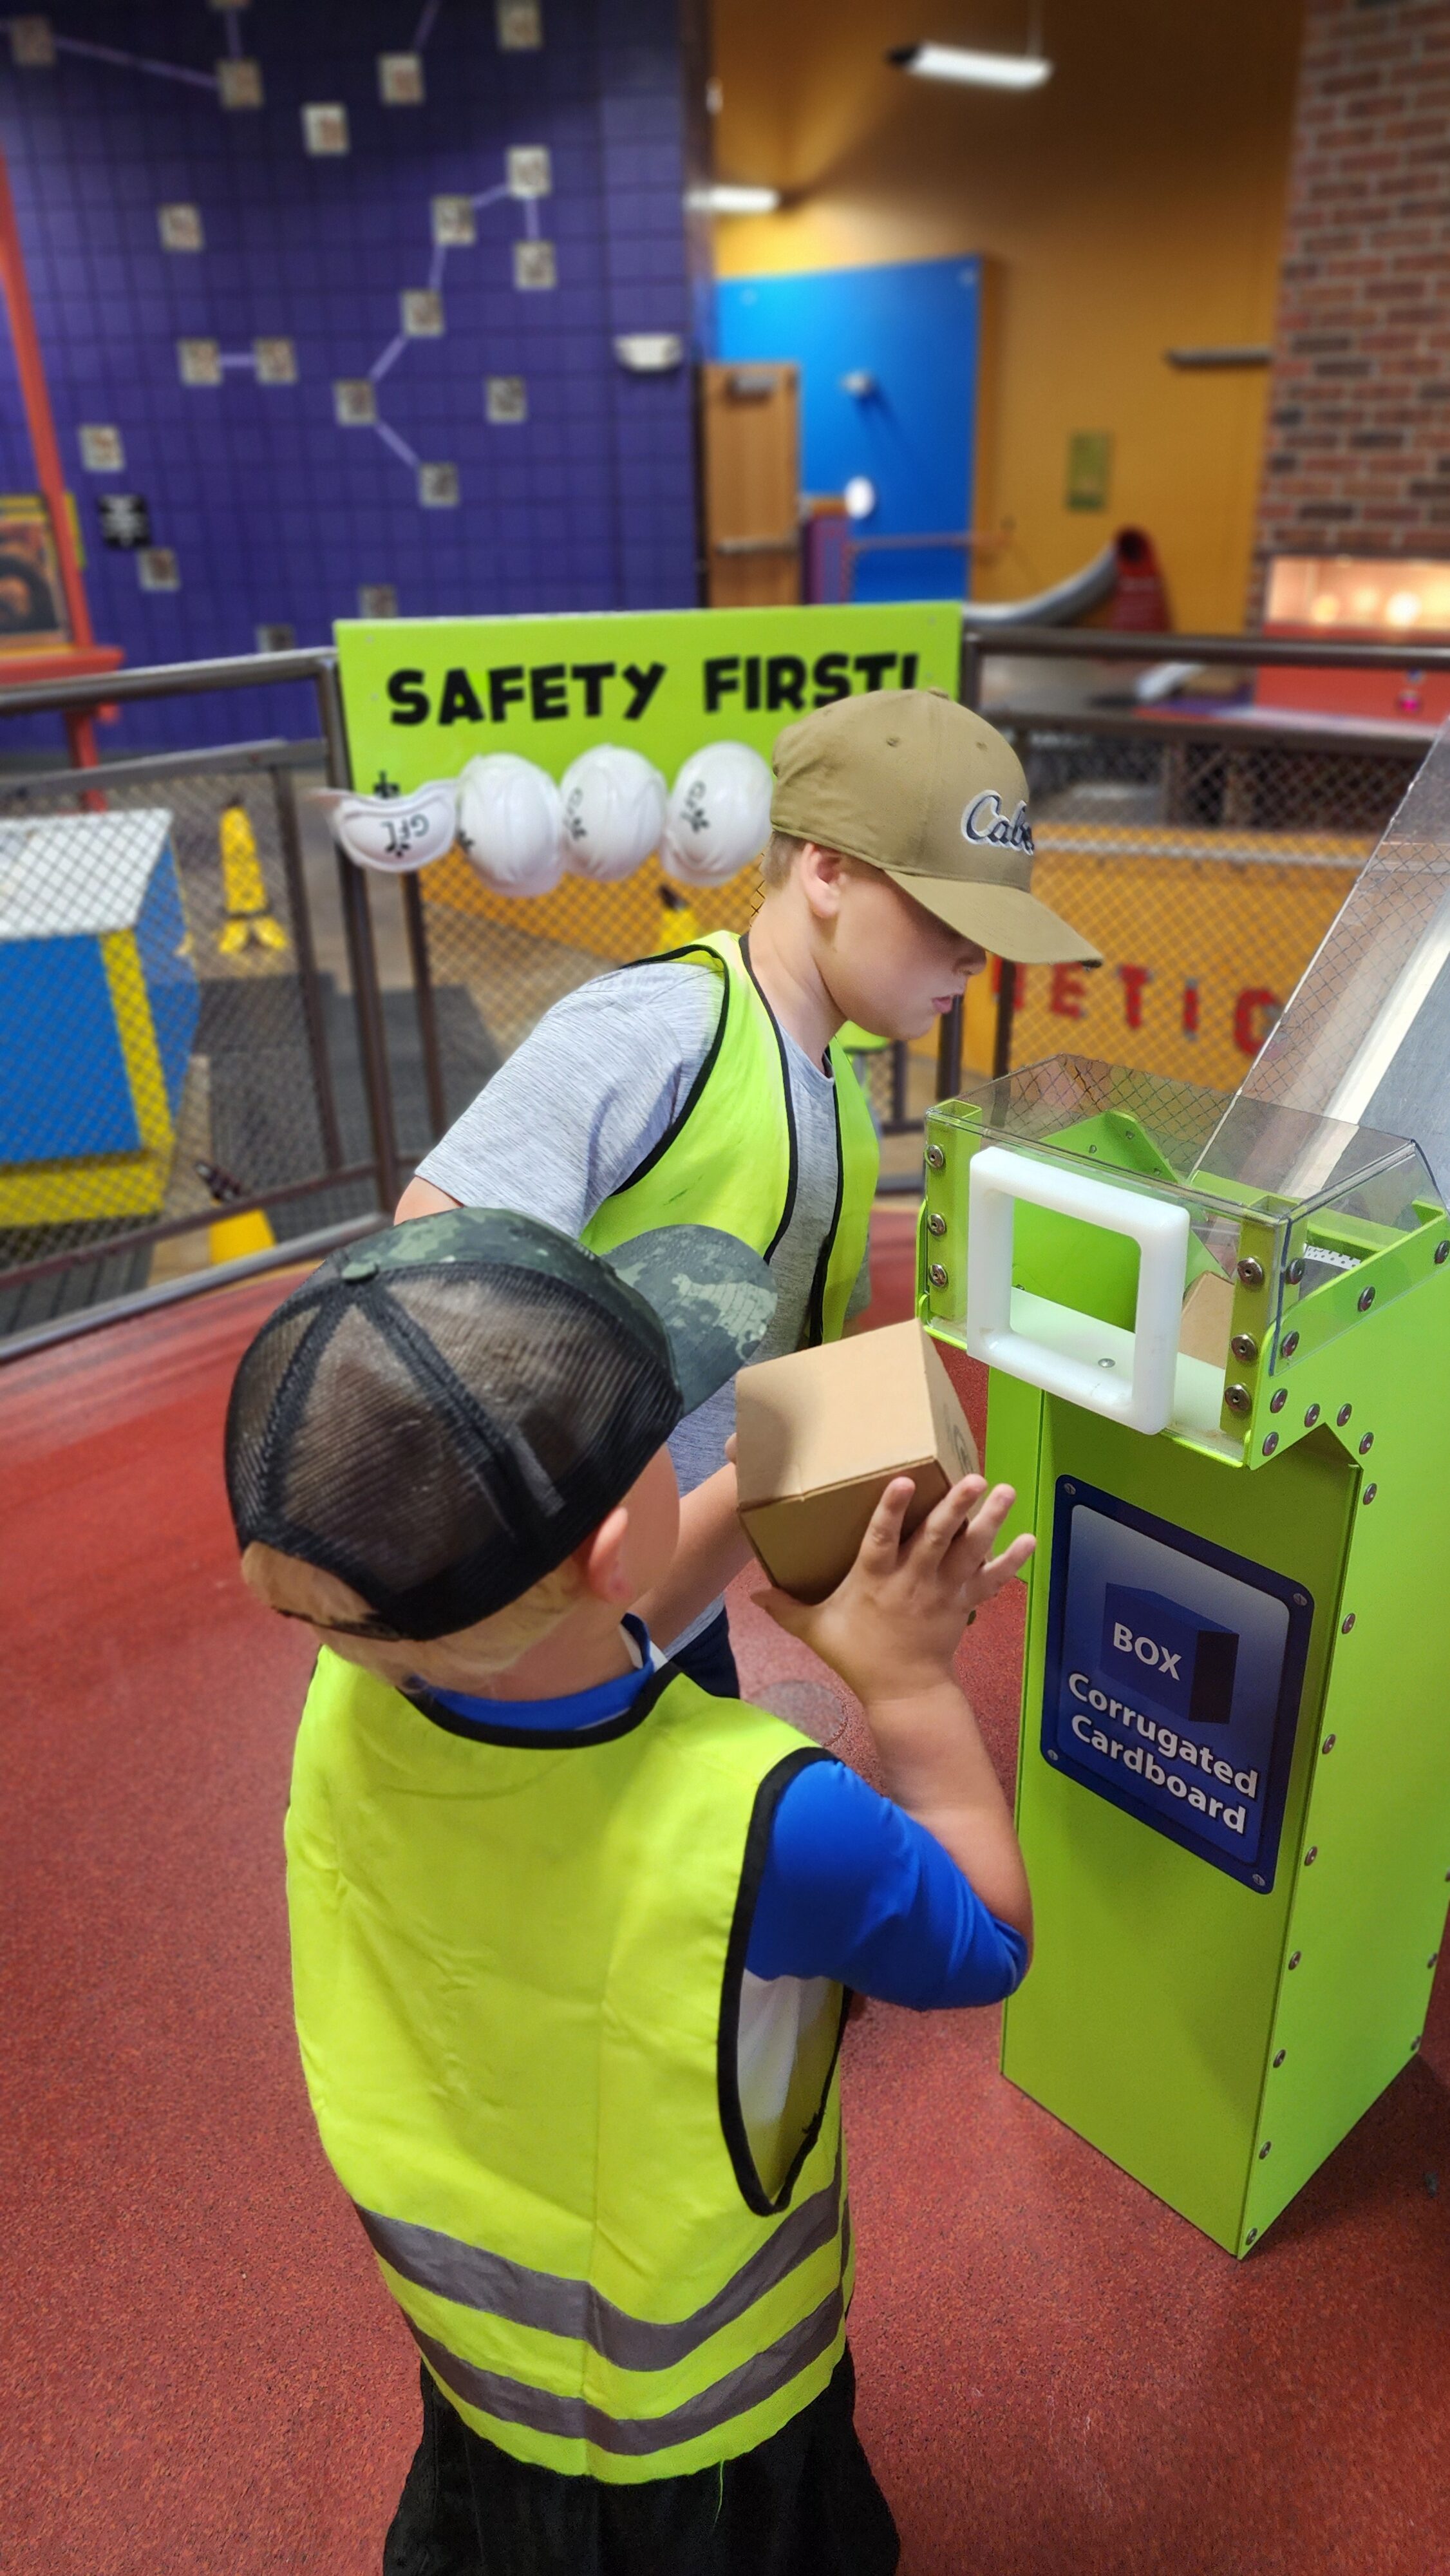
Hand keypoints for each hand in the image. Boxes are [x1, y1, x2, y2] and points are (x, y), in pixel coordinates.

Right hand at [754, 1473, 1033, 1708]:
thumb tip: (749, 1592)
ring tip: (1004, 1491)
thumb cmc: (858, 1655)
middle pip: (936, 1539)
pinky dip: (1012, 1562)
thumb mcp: (816, 1632)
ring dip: (989, 1522)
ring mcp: (943, 1592)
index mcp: (875, 1580)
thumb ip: (785, 1608)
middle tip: (974, 1479)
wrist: (903, 1693)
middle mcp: (912, 1581)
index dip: (891, 1511)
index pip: (881, 1539)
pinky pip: (992, 1581)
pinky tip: (1030, 1539)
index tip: (903, 1480)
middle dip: (955, 1508)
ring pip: (968, 1552)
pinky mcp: (964, 1604)